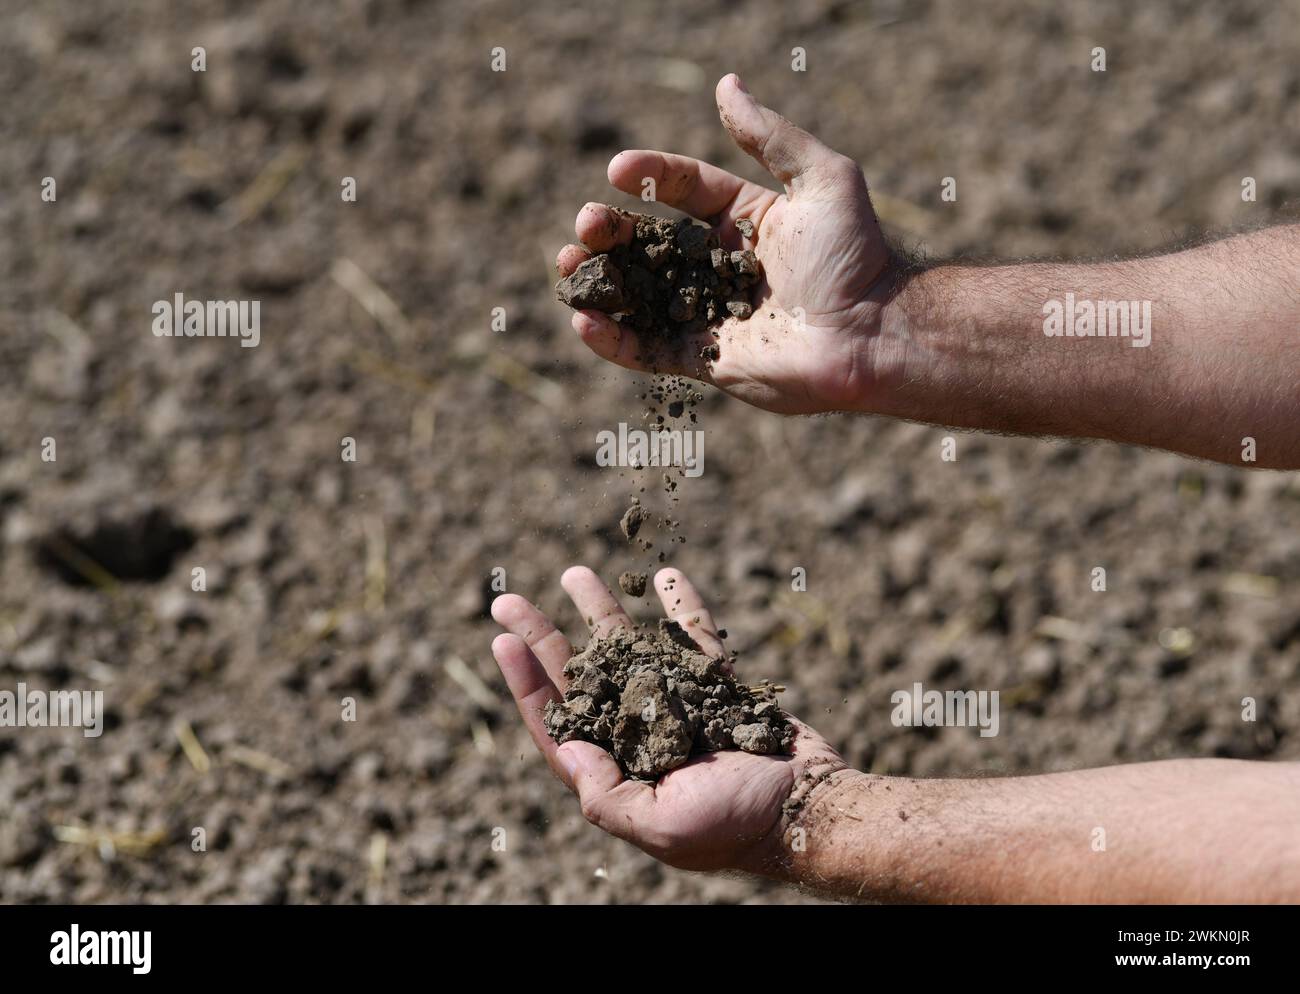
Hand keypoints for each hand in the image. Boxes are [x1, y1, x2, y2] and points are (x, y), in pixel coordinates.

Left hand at [490, 566, 847, 872]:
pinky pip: (695, 640)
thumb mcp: (662, 826)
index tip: (503, 640)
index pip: (559, 723)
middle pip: (581, 679)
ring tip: (573, 573)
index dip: (527, 683)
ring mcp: (680, 709)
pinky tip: (666, 576)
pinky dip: (682, 609)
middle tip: (508, 599)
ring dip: (602, 615)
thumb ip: (607, 793)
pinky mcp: (720, 689)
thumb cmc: (738, 826)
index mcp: (620, 774)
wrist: (813, 809)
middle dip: (545, 638)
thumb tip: (564, 746)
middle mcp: (641, 739)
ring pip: (630, 652)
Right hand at [556, 73, 900, 414]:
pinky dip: (612, 340)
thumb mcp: (822, 178)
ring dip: (598, 282)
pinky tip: (583, 321)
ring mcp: (711, 314)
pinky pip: (648, 350)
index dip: (651, 176)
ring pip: (640, 295)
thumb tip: (726, 85)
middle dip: (611, 232)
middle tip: (585, 224)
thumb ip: (770, 135)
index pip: (686, 189)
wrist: (872, 335)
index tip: (617, 170)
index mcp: (746, 221)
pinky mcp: (706, 360)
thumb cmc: (854, 256)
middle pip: (650, 243)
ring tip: (567, 268)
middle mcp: (722, 266)